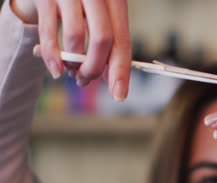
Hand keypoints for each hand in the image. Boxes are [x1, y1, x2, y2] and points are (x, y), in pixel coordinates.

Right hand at [11, 0, 130, 100]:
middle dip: (94, 69)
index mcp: (115, 0)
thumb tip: (114, 81)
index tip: (119, 95)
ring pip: (76, 37)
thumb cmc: (81, 4)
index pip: (122, 41)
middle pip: (102, 40)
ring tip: (71, 71)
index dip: (121, 71)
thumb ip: (108, 45)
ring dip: (73, 63)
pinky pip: (49, 31)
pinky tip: (56, 70)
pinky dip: (53, 57)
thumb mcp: (99, 18)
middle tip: (85, 80)